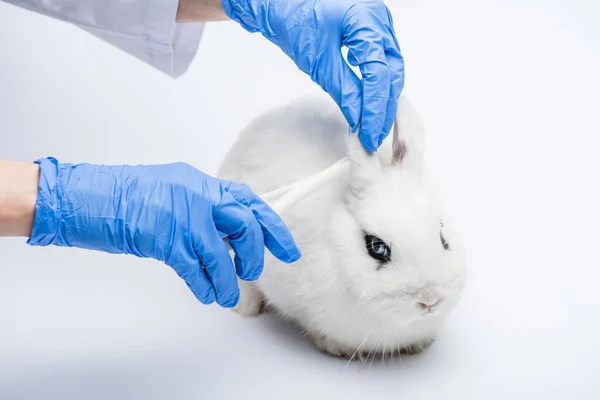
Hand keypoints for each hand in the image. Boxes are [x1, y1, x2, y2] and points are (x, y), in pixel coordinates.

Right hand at [27, 158, 300, 306]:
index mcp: (200, 182)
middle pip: (244, 223)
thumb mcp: (173, 192)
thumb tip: (229, 232)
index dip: (272, 225)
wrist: (85, 196)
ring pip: (220, 252)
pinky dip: (204, 285)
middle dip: (255, 252)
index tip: (287, 248)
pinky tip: (207, 294)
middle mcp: (196, 195)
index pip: (248, 201)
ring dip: (229, 278)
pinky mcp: (162, 238)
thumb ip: (202, 207)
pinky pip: (194, 267)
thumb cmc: (126, 196)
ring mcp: (180, 216)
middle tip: (252, 270)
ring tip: (228, 293)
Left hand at [222, 0, 403, 151]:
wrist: (281, 4)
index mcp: (367, 20)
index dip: (375, 108)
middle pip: (392, 72)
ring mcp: (379, 22)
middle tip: (373, 136)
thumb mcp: (319, 62)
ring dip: (383, 98)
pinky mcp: (373, 29)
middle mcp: (379, 18)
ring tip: (373, 125)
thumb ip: (344, 91)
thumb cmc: (294, 21)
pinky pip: (383, 60)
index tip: (368, 134)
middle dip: (383, 107)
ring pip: (391, 67)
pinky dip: (378, 83)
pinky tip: (370, 102)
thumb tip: (359, 120)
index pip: (379, 74)